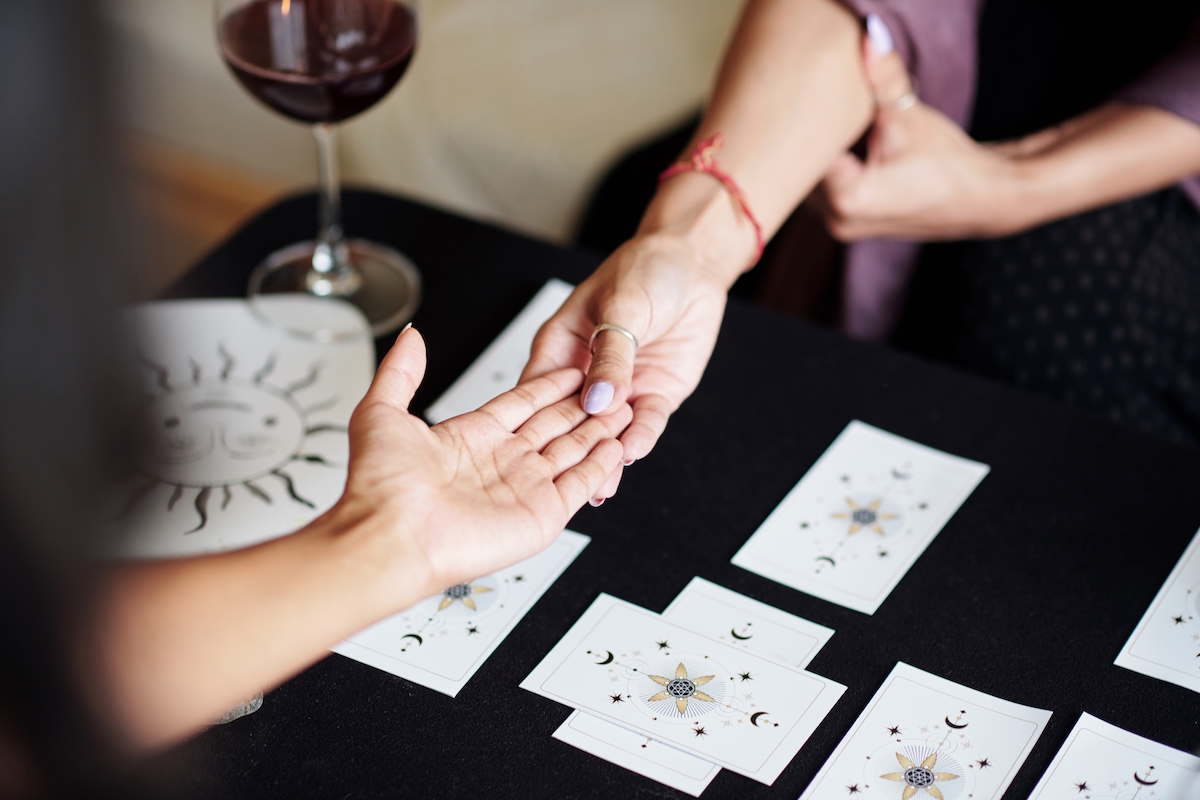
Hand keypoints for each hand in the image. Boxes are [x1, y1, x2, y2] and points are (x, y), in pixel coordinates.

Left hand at [341, 326, 630, 601]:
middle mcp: (500, 462)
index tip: (573, 368)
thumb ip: (401, 372)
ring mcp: (523, 489)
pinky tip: (618, 446)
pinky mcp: (541, 515)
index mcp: (469, 437)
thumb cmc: (379, 487)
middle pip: (553, 425)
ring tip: (624, 408)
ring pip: (572, 451)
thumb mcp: (381, 412)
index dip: (549, 386)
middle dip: (583, 405)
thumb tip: (410, 336)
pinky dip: (600, 466)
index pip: (521, 403)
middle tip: (611, 385)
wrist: (390, 538)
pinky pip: (579, 485)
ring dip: (598, 430)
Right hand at [520, 232, 728, 470]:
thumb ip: (611, 356)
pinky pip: (645, 422)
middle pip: (572, 419)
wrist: (695, 265)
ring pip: (608, 429)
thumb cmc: (646, 269)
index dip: (536, 420)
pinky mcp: (653, 395)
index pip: (540, 391)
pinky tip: (632, 452)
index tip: (535, 449)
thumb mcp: (622, 306)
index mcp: (560, 347)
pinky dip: (640, 438)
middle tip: (567, 480)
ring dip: (605, 454)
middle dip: (571, 449)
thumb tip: (597, 400)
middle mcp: (586, 374)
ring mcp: (621, 388)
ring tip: (601, 481)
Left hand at [813, 30, 1023, 240]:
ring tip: (842, 128)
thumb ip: (884, 76)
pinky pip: (818, 187)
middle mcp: (835, 218)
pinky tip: (845, 145)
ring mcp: (836, 224)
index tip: (811, 92)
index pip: (804, 149)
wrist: (974, 198)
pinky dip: (827, 164)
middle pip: (801, 165)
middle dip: (811, 132)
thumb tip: (869, 33)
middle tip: (817, 100)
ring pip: (808, 177)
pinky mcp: (842, 222)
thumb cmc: (945, 159)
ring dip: (817, 150)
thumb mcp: (910, 114)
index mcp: (848, 196)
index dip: (807, 116)